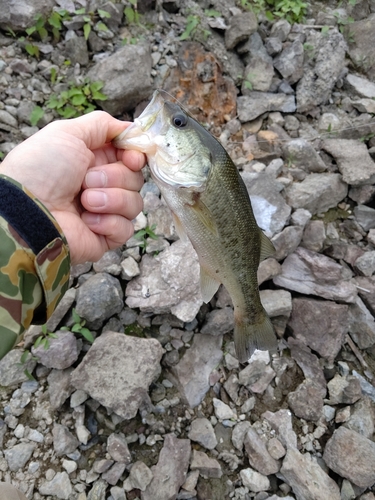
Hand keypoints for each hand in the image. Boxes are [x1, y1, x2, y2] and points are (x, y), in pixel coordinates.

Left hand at [0, 111, 144, 264]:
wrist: (27, 211)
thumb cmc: (40, 170)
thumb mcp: (67, 132)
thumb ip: (102, 124)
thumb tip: (131, 129)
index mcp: (95, 161)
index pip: (132, 157)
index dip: (136, 156)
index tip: (131, 158)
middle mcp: (102, 186)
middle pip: (135, 179)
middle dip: (115, 177)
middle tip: (87, 180)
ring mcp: (105, 213)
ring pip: (135, 203)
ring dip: (111, 199)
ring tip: (84, 201)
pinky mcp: (106, 236)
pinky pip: (126, 228)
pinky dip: (109, 222)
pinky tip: (87, 220)